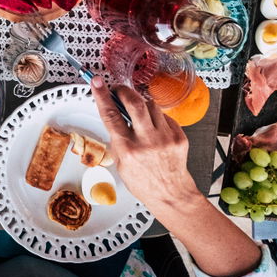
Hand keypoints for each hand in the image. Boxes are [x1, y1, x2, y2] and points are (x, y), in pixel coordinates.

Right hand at [90, 76, 199, 215]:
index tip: (97, 82)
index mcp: (127, 149)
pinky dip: (156, 118)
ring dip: (141, 104)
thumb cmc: (143, 181)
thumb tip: (114, 114)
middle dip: (124, 91)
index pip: (110, 114)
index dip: (101, 95)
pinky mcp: (179, 136)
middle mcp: (147, 141)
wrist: (171, 193)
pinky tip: (154, 128)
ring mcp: (165, 137)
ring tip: (138, 113)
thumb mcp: (121, 162)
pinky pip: (164, 116)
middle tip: (118, 90)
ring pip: (151, 105)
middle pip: (134, 102)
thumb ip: (117, 137)